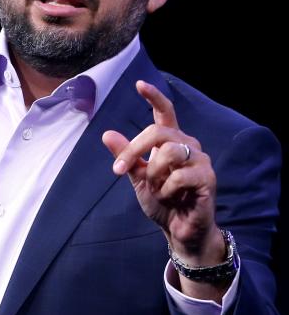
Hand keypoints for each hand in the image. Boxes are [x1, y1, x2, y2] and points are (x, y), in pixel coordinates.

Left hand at [102, 80, 224, 267]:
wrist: (179, 230)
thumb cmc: (162, 201)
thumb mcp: (137, 177)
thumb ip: (126, 156)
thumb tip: (106, 134)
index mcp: (171, 142)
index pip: (165, 112)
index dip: (154, 97)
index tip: (139, 84)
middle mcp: (188, 145)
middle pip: (158, 131)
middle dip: (134, 149)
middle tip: (120, 170)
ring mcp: (200, 160)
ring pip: (169, 152)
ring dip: (153, 175)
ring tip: (156, 190)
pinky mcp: (207, 178)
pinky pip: (179, 175)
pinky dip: (166, 190)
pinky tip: (170, 198)